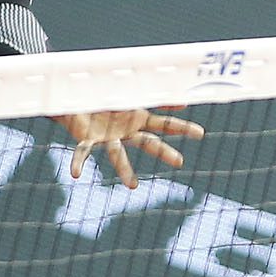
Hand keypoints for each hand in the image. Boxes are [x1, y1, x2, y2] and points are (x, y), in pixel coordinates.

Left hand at [54, 106, 202, 188]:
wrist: (75, 96)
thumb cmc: (104, 94)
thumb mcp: (128, 90)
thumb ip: (151, 95)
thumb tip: (180, 97)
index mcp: (137, 119)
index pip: (164, 125)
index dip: (182, 127)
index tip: (200, 133)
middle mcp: (126, 131)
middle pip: (148, 143)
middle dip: (163, 152)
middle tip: (180, 161)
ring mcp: (107, 137)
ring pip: (117, 155)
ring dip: (125, 170)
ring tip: (133, 187)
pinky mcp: (87, 138)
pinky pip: (82, 151)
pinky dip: (78, 162)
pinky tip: (75, 174)